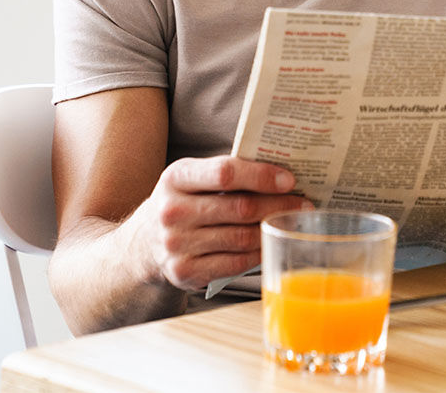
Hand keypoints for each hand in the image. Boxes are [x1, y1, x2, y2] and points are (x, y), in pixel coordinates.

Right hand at [127, 156, 310, 291]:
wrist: (142, 244)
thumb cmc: (182, 203)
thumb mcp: (192, 178)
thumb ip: (228, 172)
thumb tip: (282, 172)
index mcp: (176, 178)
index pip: (225, 173)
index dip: (261, 176)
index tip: (290, 179)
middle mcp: (172, 211)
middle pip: (240, 208)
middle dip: (279, 205)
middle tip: (303, 202)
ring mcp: (176, 245)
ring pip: (241, 237)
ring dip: (273, 229)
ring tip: (292, 222)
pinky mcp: (185, 272)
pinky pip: (236, 263)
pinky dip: (259, 253)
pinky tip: (270, 242)